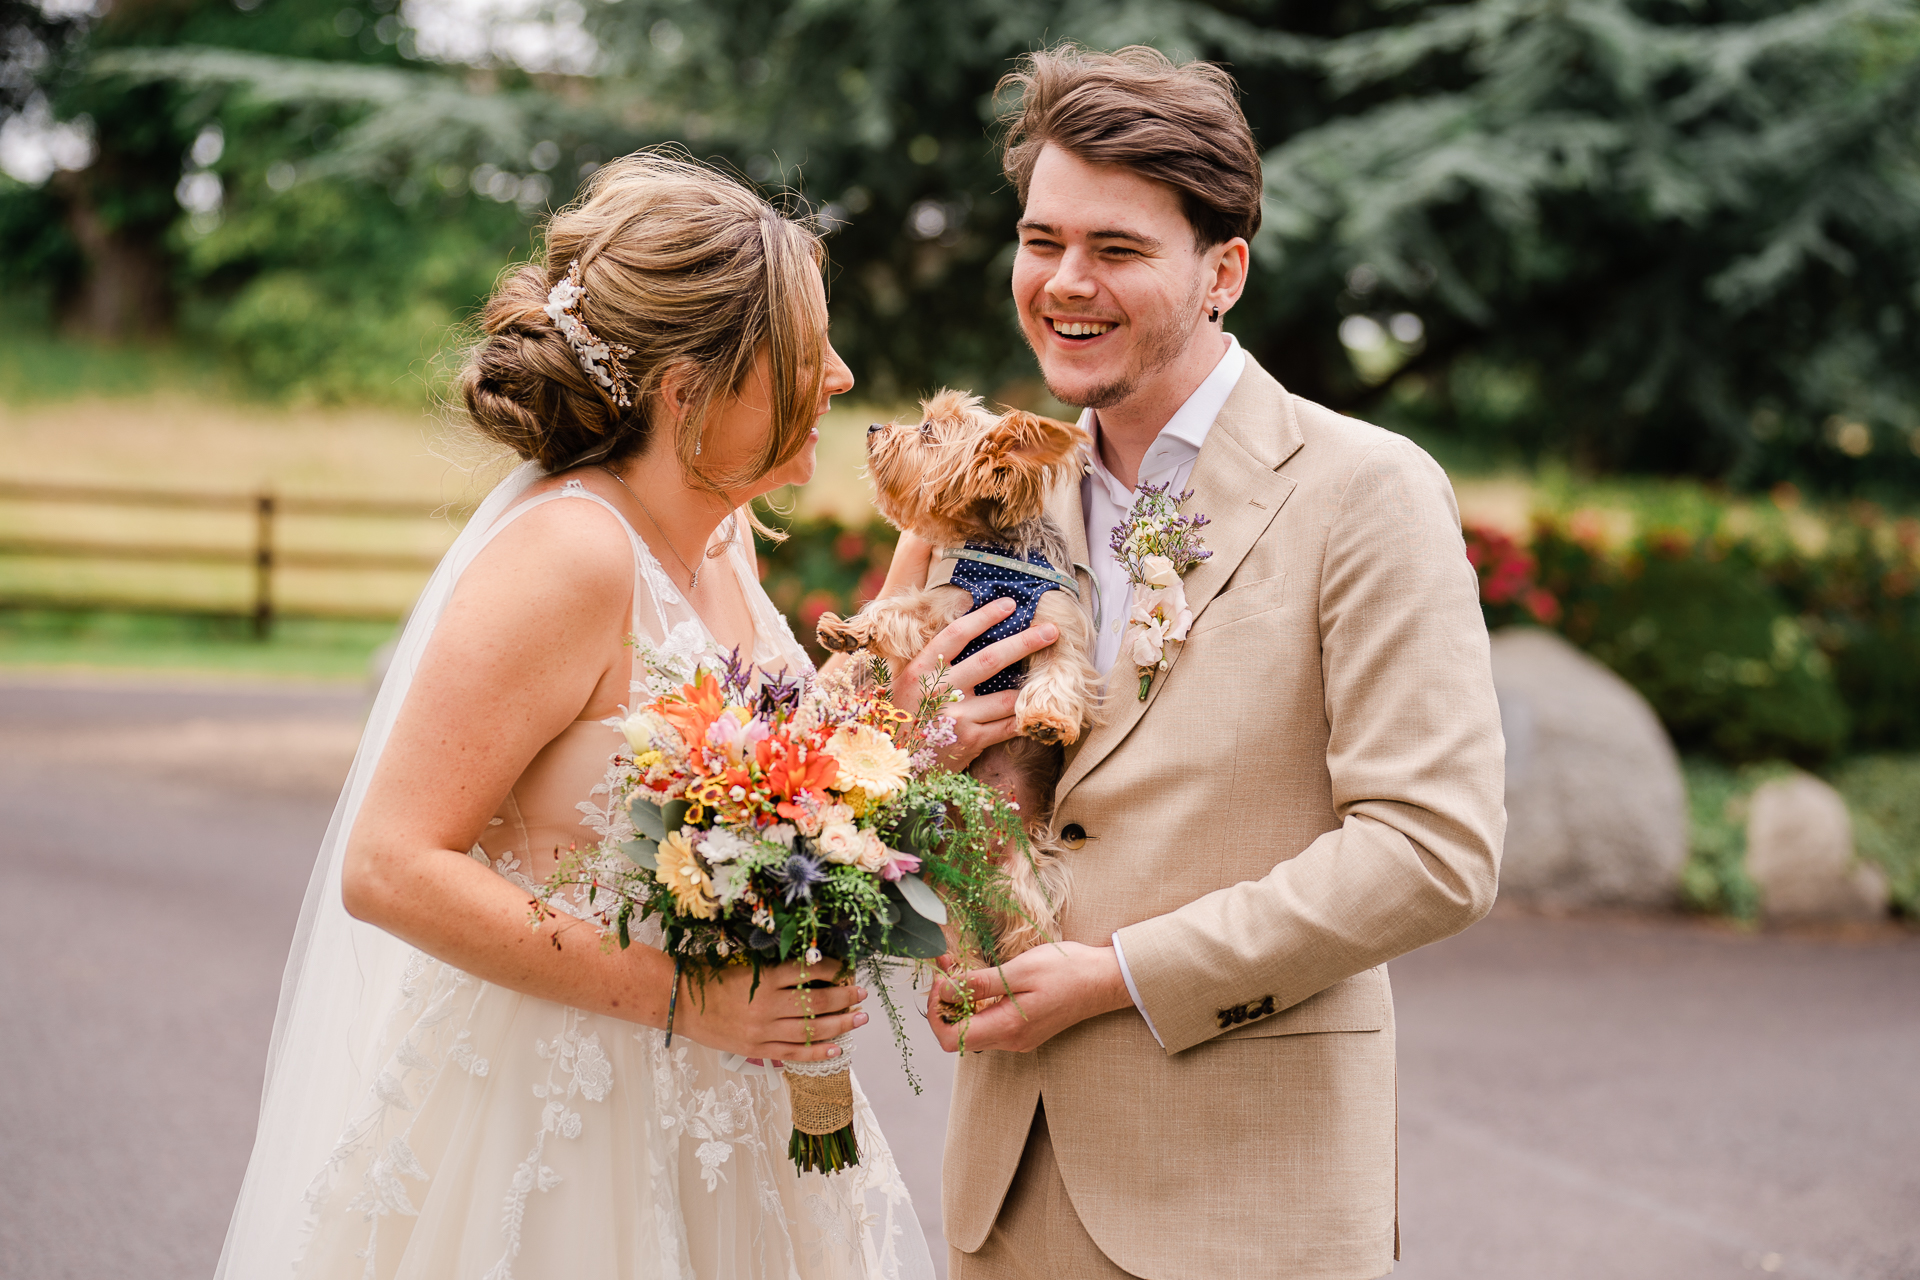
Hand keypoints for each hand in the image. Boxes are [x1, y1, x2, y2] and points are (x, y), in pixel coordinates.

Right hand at [669, 960, 866, 1062]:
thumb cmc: (710, 979)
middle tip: (861, 992)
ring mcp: (763, 1031)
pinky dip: (817, 1052)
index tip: (845, 967)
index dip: (831, 969)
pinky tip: (836, 1049)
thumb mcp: (744, 966)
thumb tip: (812, 968)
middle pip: (815, 1002)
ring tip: (860, 1018)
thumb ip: (775, 970)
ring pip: (810, 1030)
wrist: (680, 1005)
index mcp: (763, 979)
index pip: (806, 971)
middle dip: (843, 997)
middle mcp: (766, 1006)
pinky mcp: (757, 1050)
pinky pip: (793, 1053)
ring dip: (839, 1024)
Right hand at [894, 598, 1058, 770]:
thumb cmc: (906, 719)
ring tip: (1044, 678)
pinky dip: (1024, 717)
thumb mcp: (909, 684)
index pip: (957, 635)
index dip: (985, 617)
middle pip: (991, 659)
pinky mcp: (971, 741)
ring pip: (1007, 697)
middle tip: (1052, 630)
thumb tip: (971, 627)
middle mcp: (938, 691)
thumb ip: (935, 661)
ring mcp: (957, 718)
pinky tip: (1036, 709)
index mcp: (920, 670)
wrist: (898, 764)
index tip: (1009, 605)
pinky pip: (1009, 724)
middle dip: (1025, 642)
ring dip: (1028, 687)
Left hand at [925, 942, 1131, 1053]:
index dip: (935, 1012)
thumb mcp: (1020, 970)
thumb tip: (943, 990)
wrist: (1105, 979)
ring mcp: (1018, 1037)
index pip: (950, 1039)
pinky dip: (977, 1002)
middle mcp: (1010, 1040)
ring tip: (960, 968)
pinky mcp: (1024, 1029)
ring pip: (973, 1027)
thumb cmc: (1067, 970)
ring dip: (960, 1000)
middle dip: (945, 1002)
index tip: (941, 980)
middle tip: (947, 968)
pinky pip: (989, 1022)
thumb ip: (980, 983)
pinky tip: (980, 978)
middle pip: (958, 1034)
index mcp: (1008, 1028)